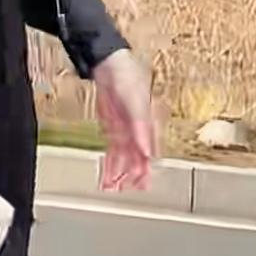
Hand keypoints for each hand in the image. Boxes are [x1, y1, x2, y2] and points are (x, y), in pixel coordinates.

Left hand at [93, 49, 158, 193]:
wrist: (109, 64)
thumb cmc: (128, 78)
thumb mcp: (136, 103)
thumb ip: (141, 129)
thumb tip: (146, 152)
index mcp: (149, 126)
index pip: (148, 154)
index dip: (145, 170)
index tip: (142, 185)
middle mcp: (138, 131)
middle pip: (136, 159)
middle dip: (131, 176)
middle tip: (126, 190)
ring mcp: (124, 130)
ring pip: (123, 157)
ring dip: (118, 172)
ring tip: (112, 187)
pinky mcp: (112, 128)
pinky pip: (112, 150)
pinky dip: (110, 162)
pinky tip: (107, 174)